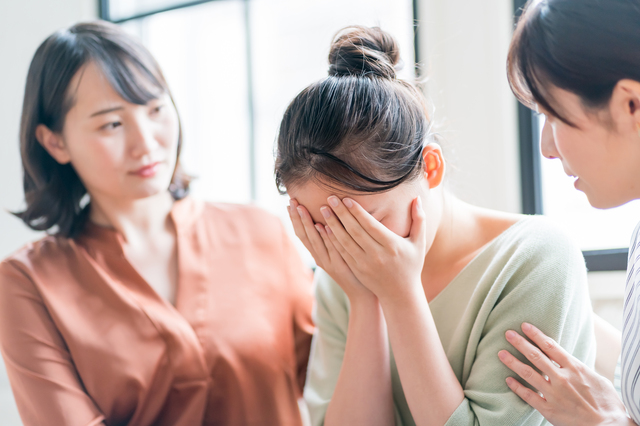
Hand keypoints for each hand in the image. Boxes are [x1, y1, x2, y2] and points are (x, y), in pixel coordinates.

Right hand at [288, 199, 371, 300]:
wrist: (362, 293)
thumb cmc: (353, 270)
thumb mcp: (339, 254)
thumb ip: (332, 239)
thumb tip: (328, 220)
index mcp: (318, 254)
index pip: (302, 233)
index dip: (295, 218)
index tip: (290, 202)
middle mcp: (319, 258)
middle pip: (304, 235)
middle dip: (297, 217)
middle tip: (292, 200)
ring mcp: (328, 263)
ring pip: (315, 241)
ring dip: (308, 223)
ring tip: (302, 207)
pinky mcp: (339, 266)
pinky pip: (332, 249)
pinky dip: (327, 238)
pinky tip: (324, 226)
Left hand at [319, 195, 426, 304]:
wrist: (400, 294)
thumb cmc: (411, 264)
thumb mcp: (419, 243)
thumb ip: (419, 220)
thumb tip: (418, 198)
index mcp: (392, 245)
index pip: (370, 225)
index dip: (357, 212)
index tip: (346, 199)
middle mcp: (377, 255)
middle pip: (355, 231)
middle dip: (341, 213)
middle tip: (330, 198)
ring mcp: (365, 263)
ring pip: (345, 241)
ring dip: (333, 224)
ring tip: (323, 210)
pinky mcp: (357, 269)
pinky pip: (342, 252)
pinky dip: (332, 240)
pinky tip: (325, 228)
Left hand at [498, 322, 632, 425]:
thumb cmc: (608, 404)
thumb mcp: (597, 379)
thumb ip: (580, 369)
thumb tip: (569, 361)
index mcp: (575, 368)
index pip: (551, 346)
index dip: (536, 335)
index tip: (525, 326)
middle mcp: (562, 378)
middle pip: (536, 356)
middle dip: (520, 343)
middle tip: (507, 334)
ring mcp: (554, 394)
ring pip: (528, 373)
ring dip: (513, 362)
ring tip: (501, 353)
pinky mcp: (549, 409)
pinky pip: (528, 396)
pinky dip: (517, 387)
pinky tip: (508, 380)